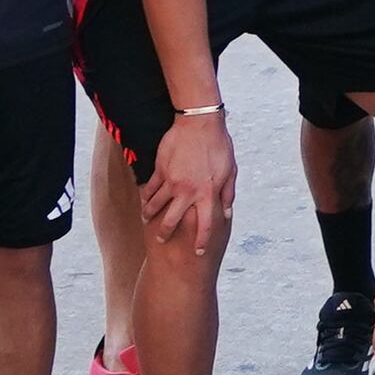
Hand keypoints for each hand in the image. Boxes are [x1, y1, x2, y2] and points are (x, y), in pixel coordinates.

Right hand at [143, 110, 239, 252]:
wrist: (200, 122)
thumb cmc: (218, 146)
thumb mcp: (229, 170)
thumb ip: (227, 193)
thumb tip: (227, 212)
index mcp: (207, 193)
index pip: (205, 225)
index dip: (202, 241)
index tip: (199, 252)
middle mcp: (188, 191)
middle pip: (171, 221)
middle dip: (164, 234)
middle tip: (161, 240)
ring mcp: (172, 181)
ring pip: (155, 205)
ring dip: (149, 215)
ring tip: (147, 219)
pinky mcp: (160, 170)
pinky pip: (149, 188)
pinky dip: (146, 195)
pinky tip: (144, 199)